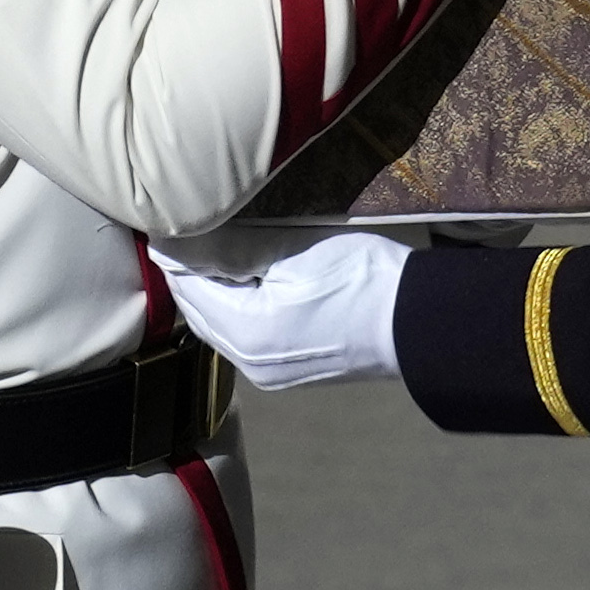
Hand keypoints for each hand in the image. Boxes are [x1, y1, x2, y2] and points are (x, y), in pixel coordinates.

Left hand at [163, 230, 409, 387]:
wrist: (419, 321)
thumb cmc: (359, 278)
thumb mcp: (290, 251)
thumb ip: (227, 249)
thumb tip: (170, 243)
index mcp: (245, 335)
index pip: (186, 287)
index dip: (176, 250)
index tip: (174, 215)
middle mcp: (250, 364)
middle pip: (199, 310)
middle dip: (192, 271)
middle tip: (194, 225)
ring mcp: (271, 373)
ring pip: (221, 323)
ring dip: (215, 288)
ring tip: (222, 244)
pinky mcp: (290, 370)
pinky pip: (246, 334)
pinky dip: (238, 305)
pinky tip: (252, 277)